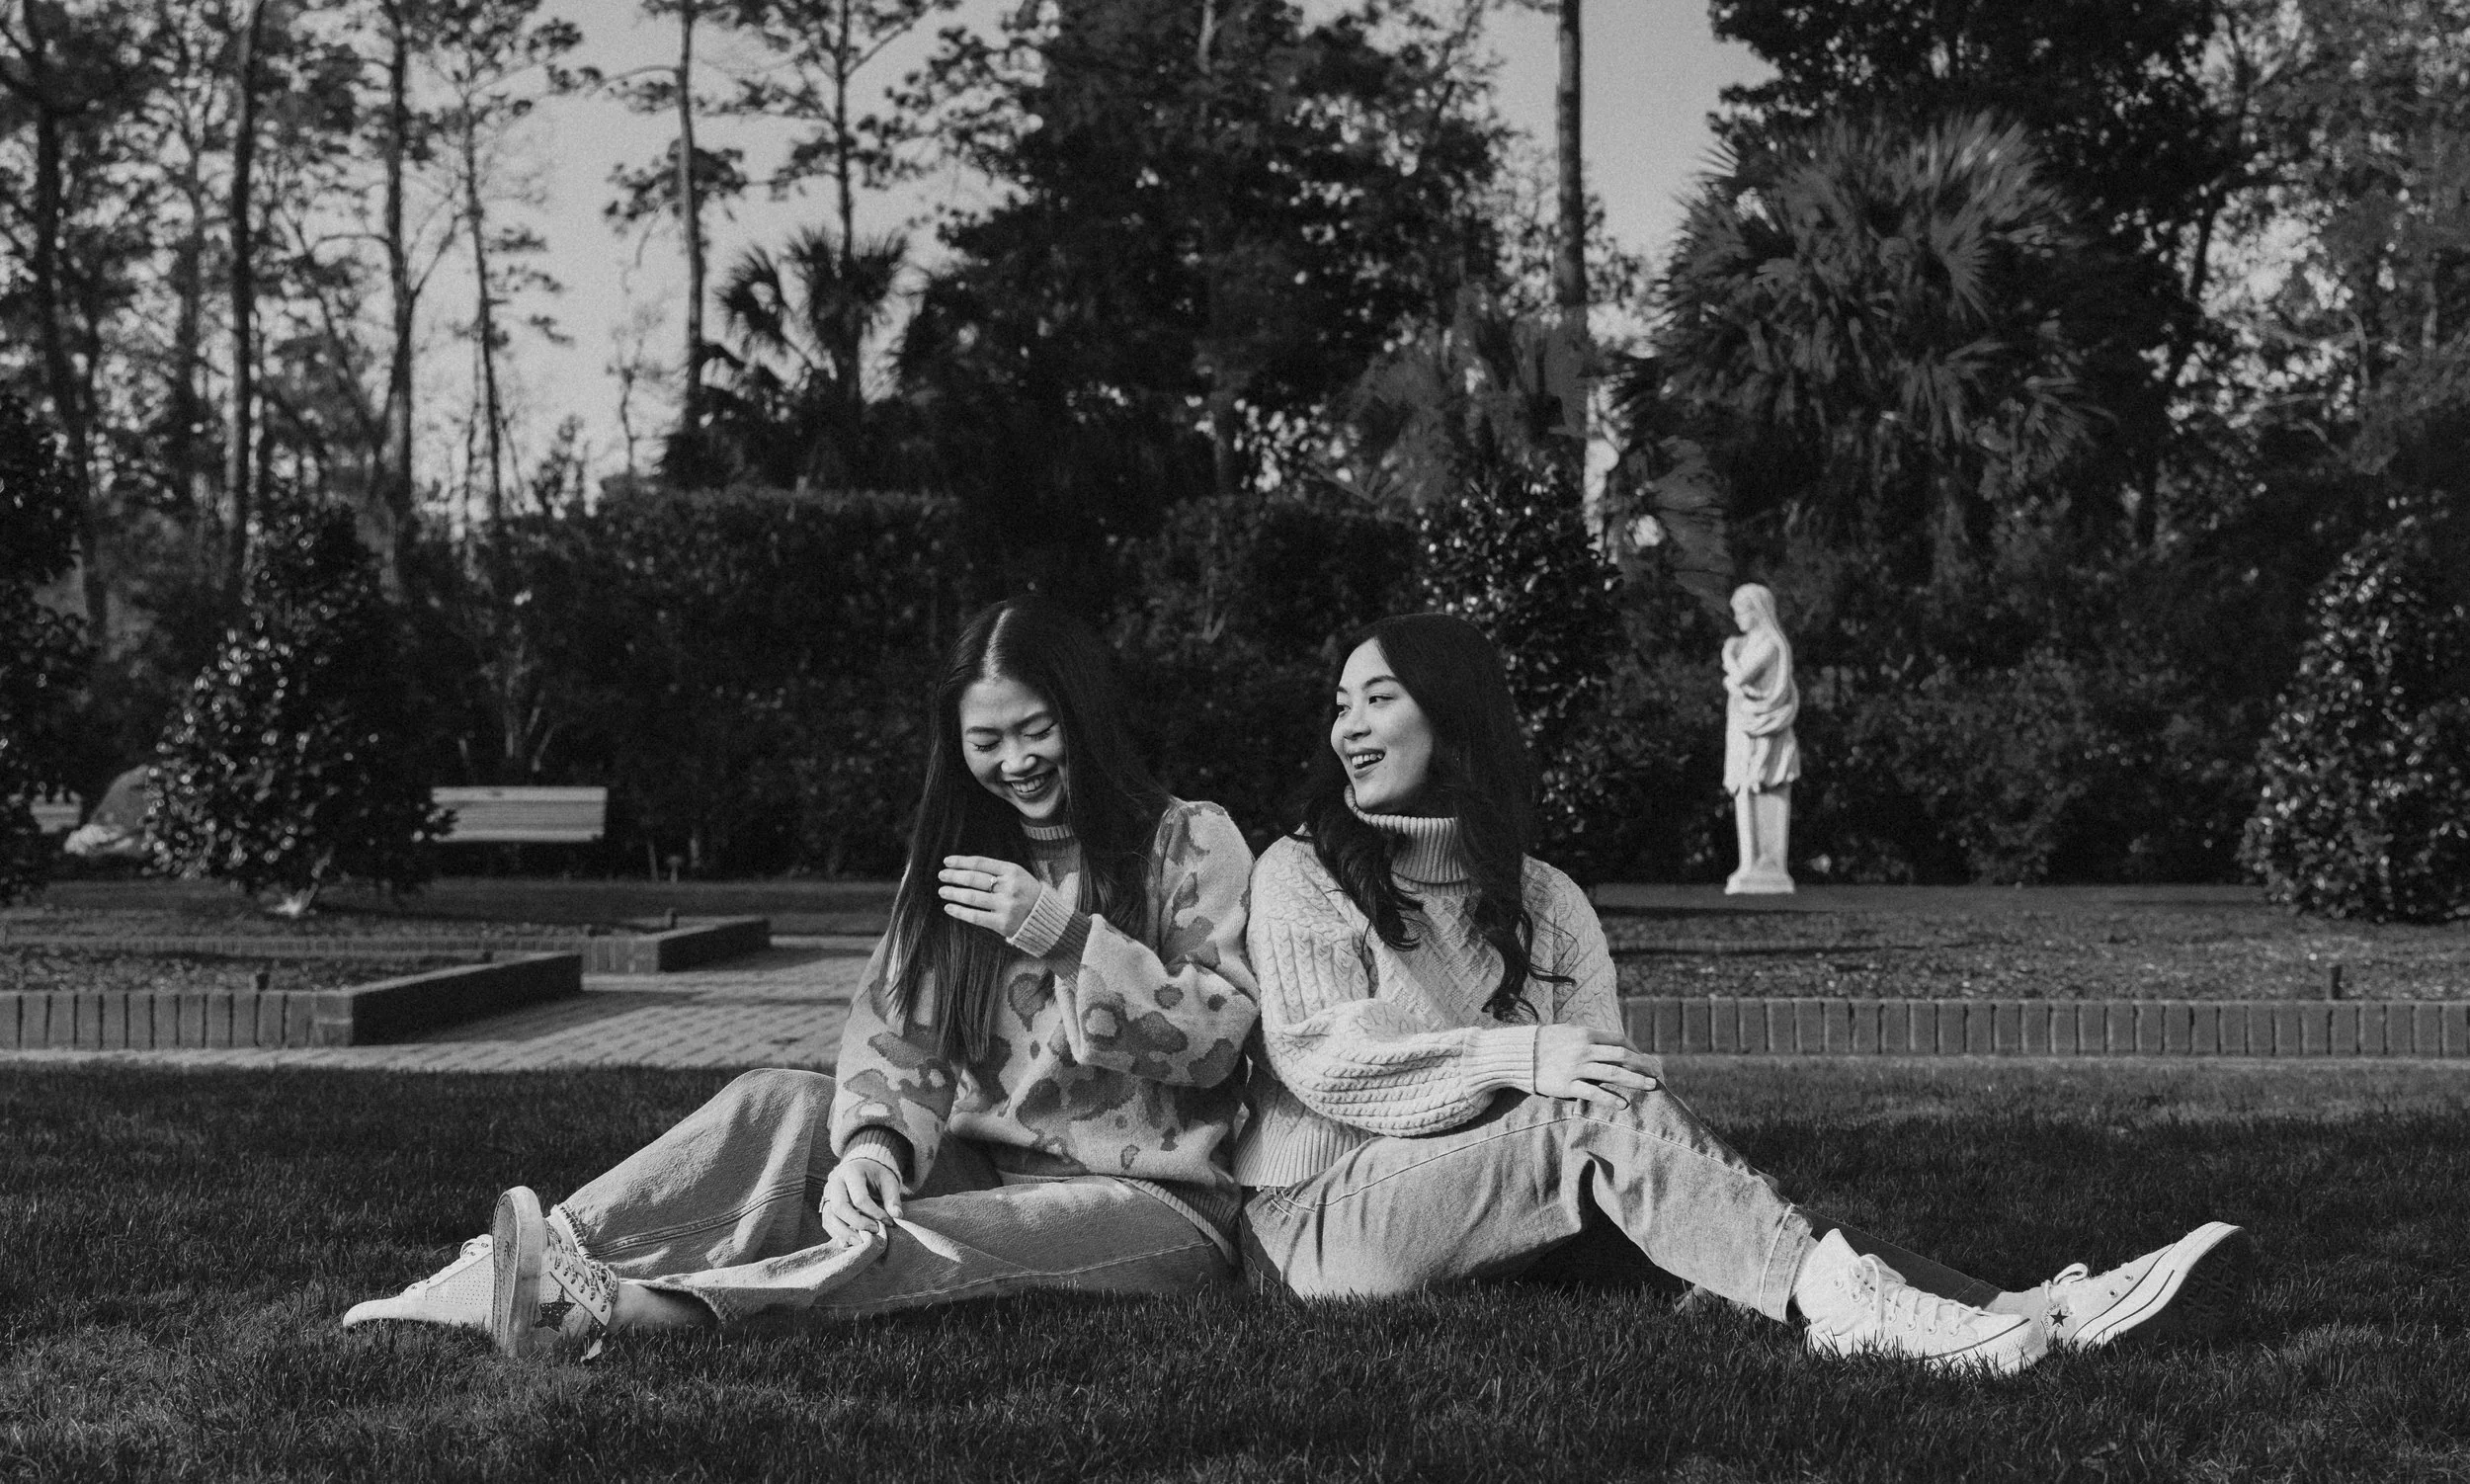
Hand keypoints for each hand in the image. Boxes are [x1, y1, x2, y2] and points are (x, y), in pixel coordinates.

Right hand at [819, 1155, 903, 1242]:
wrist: (861, 1167)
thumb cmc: (876, 1175)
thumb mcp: (888, 1181)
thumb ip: (892, 1198)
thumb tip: (897, 1216)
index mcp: (851, 1172)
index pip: (860, 1198)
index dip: (875, 1213)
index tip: (888, 1221)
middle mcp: (835, 1182)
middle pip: (840, 1207)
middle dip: (857, 1224)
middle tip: (874, 1232)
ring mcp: (827, 1194)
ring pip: (829, 1217)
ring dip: (844, 1233)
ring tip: (860, 1243)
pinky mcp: (826, 1205)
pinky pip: (827, 1222)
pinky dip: (837, 1233)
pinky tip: (850, 1242)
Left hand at [938, 855, 1042, 938]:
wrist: (1046, 918)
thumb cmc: (1027, 893)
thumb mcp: (1017, 875)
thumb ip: (996, 871)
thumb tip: (965, 868)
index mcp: (1012, 871)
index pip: (981, 863)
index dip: (961, 861)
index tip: (947, 861)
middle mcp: (1009, 887)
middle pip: (974, 879)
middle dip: (954, 876)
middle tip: (941, 875)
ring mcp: (1006, 906)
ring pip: (972, 897)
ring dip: (953, 893)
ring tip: (942, 891)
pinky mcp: (1002, 923)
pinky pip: (975, 916)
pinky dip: (959, 912)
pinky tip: (949, 908)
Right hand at [1532, 1025, 1659, 1110]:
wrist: (1517, 1055)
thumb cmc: (1545, 1042)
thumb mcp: (1569, 1031)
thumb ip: (1590, 1037)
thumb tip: (1612, 1044)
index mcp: (1586, 1034)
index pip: (1619, 1040)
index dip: (1636, 1050)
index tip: (1645, 1061)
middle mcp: (1584, 1049)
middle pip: (1621, 1056)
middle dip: (1643, 1066)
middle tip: (1658, 1075)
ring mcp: (1575, 1068)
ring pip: (1612, 1074)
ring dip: (1634, 1080)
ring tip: (1652, 1087)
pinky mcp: (1566, 1085)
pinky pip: (1592, 1092)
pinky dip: (1609, 1098)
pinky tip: (1623, 1104)